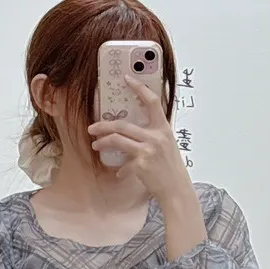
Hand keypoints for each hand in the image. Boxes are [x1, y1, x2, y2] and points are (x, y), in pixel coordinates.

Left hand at [87, 74, 192, 201]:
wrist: (177, 189)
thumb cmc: (171, 168)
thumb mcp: (167, 145)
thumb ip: (153, 135)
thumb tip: (135, 131)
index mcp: (163, 128)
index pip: (152, 101)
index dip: (139, 88)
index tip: (127, 78)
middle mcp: (156, 137)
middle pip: (122, 125)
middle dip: (103, 126)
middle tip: (93, 128)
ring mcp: (148, 151)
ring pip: (117, 140)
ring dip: (103, 142)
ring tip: (96, 145)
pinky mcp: (141, 165)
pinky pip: (124, 165)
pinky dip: (121, 170)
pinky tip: (120, 173)